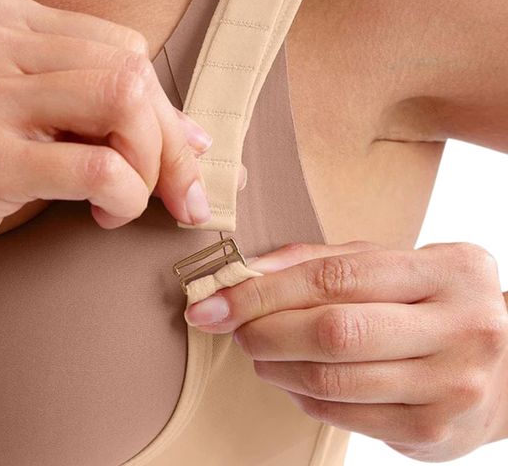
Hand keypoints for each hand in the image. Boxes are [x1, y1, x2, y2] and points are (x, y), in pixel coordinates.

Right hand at [0, 0, 211, 282]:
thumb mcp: (31, 114)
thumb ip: (101, 110)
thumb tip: (196, 136)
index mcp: (4, 20)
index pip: (125, 50)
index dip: (163, 109)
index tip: (174, 154)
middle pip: (131, 75)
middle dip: (168, 143)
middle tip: (170, 190)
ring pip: (123, 106)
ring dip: (149, 167)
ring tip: (123, 200)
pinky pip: (96, 168)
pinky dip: (125, 196)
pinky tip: (104, 214)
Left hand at [184, 241, 507, 460]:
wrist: (505, 366)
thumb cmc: (428, 304)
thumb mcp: (387, 265)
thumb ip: (319, 261)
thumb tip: (247, 271)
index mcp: (447, 271)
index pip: (335, 277)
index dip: (264, 291)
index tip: (215, 302)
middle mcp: (460, 327)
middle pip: (334, 332)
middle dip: (264, 331)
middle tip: (233, 327)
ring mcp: (451, 385)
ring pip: (332, 379)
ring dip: (276, 366)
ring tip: (259, 351)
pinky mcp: (434, 432)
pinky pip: (343, 414)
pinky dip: (303, 395)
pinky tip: (295, 378)